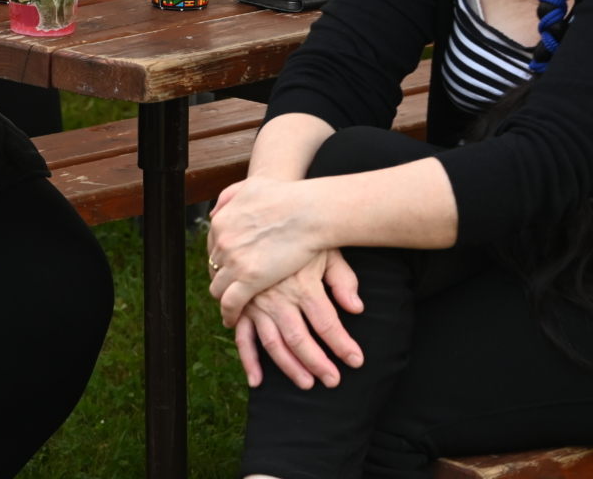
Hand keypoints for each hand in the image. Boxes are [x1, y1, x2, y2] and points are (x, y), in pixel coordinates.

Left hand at [207, 175, 331, 324]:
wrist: (307, 210)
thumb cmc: (286, 196)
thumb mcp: (249, 187)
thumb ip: (229, 197)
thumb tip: (215, 211)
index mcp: (221, 222)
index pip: (213, 247)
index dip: (221, 260)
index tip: (228, 267)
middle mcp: (222, 242)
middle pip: (214, 267)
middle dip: (221, 278)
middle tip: (230, 288)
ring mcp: (233, 261)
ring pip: (218, 287)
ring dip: (222, 297)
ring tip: (230, 307)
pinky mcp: (249, 280)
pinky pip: (230, 302)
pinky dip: (229, 313)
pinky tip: (232, 319)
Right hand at [228, 249, 364, 388]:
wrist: (261, 215)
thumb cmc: (299, 235)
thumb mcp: (326, 252)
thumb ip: (343, 280)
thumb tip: (357, 308)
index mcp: (303, 286)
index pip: (328, 324)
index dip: (343, 345)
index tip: (356, 361)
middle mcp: (278, 297)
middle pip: (300, 339)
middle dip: (319, 364)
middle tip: (333, 381)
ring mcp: (257, 303)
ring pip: (273, 343)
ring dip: (289, 367)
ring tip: (306, 383)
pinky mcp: (241, 304)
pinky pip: (242, 336)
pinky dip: (248, 359)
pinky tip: (257, 380)